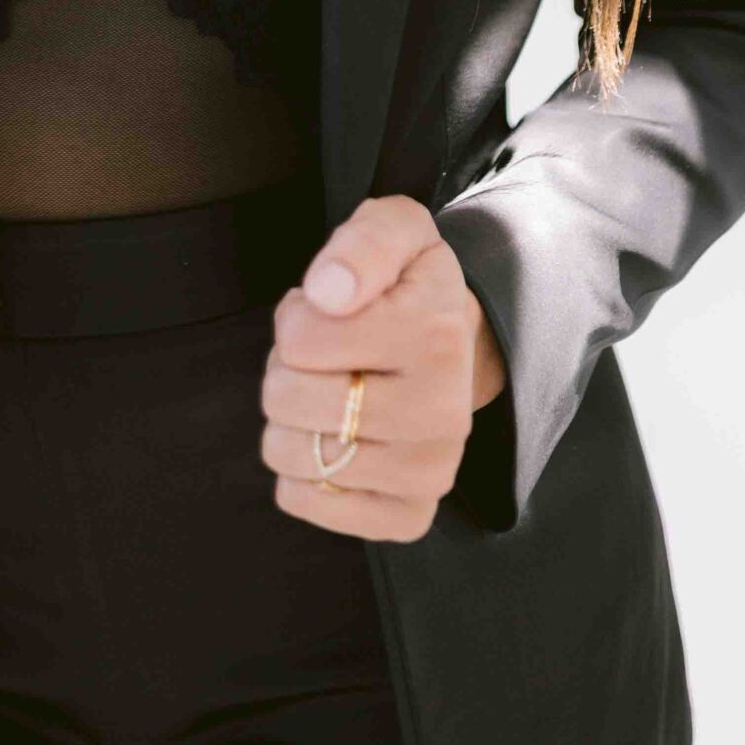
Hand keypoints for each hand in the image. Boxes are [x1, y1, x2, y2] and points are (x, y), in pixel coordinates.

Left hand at [261, 192, 506, 541]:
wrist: (458, 348)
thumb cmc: (409, 285)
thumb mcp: (395, 229)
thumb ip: (361, 243)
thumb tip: (326, 291)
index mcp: (435, 333)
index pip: (298, 337)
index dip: (297, 315)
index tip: (329, 308)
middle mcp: (442, 411)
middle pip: (286, 398)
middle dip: (287, 368)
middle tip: (327, 354)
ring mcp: (430, 471)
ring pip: (290, 455)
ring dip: (290, 420)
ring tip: (331, 392)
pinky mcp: (410, 515)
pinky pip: (306, 501)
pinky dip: (301, 471)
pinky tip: (336, 440)